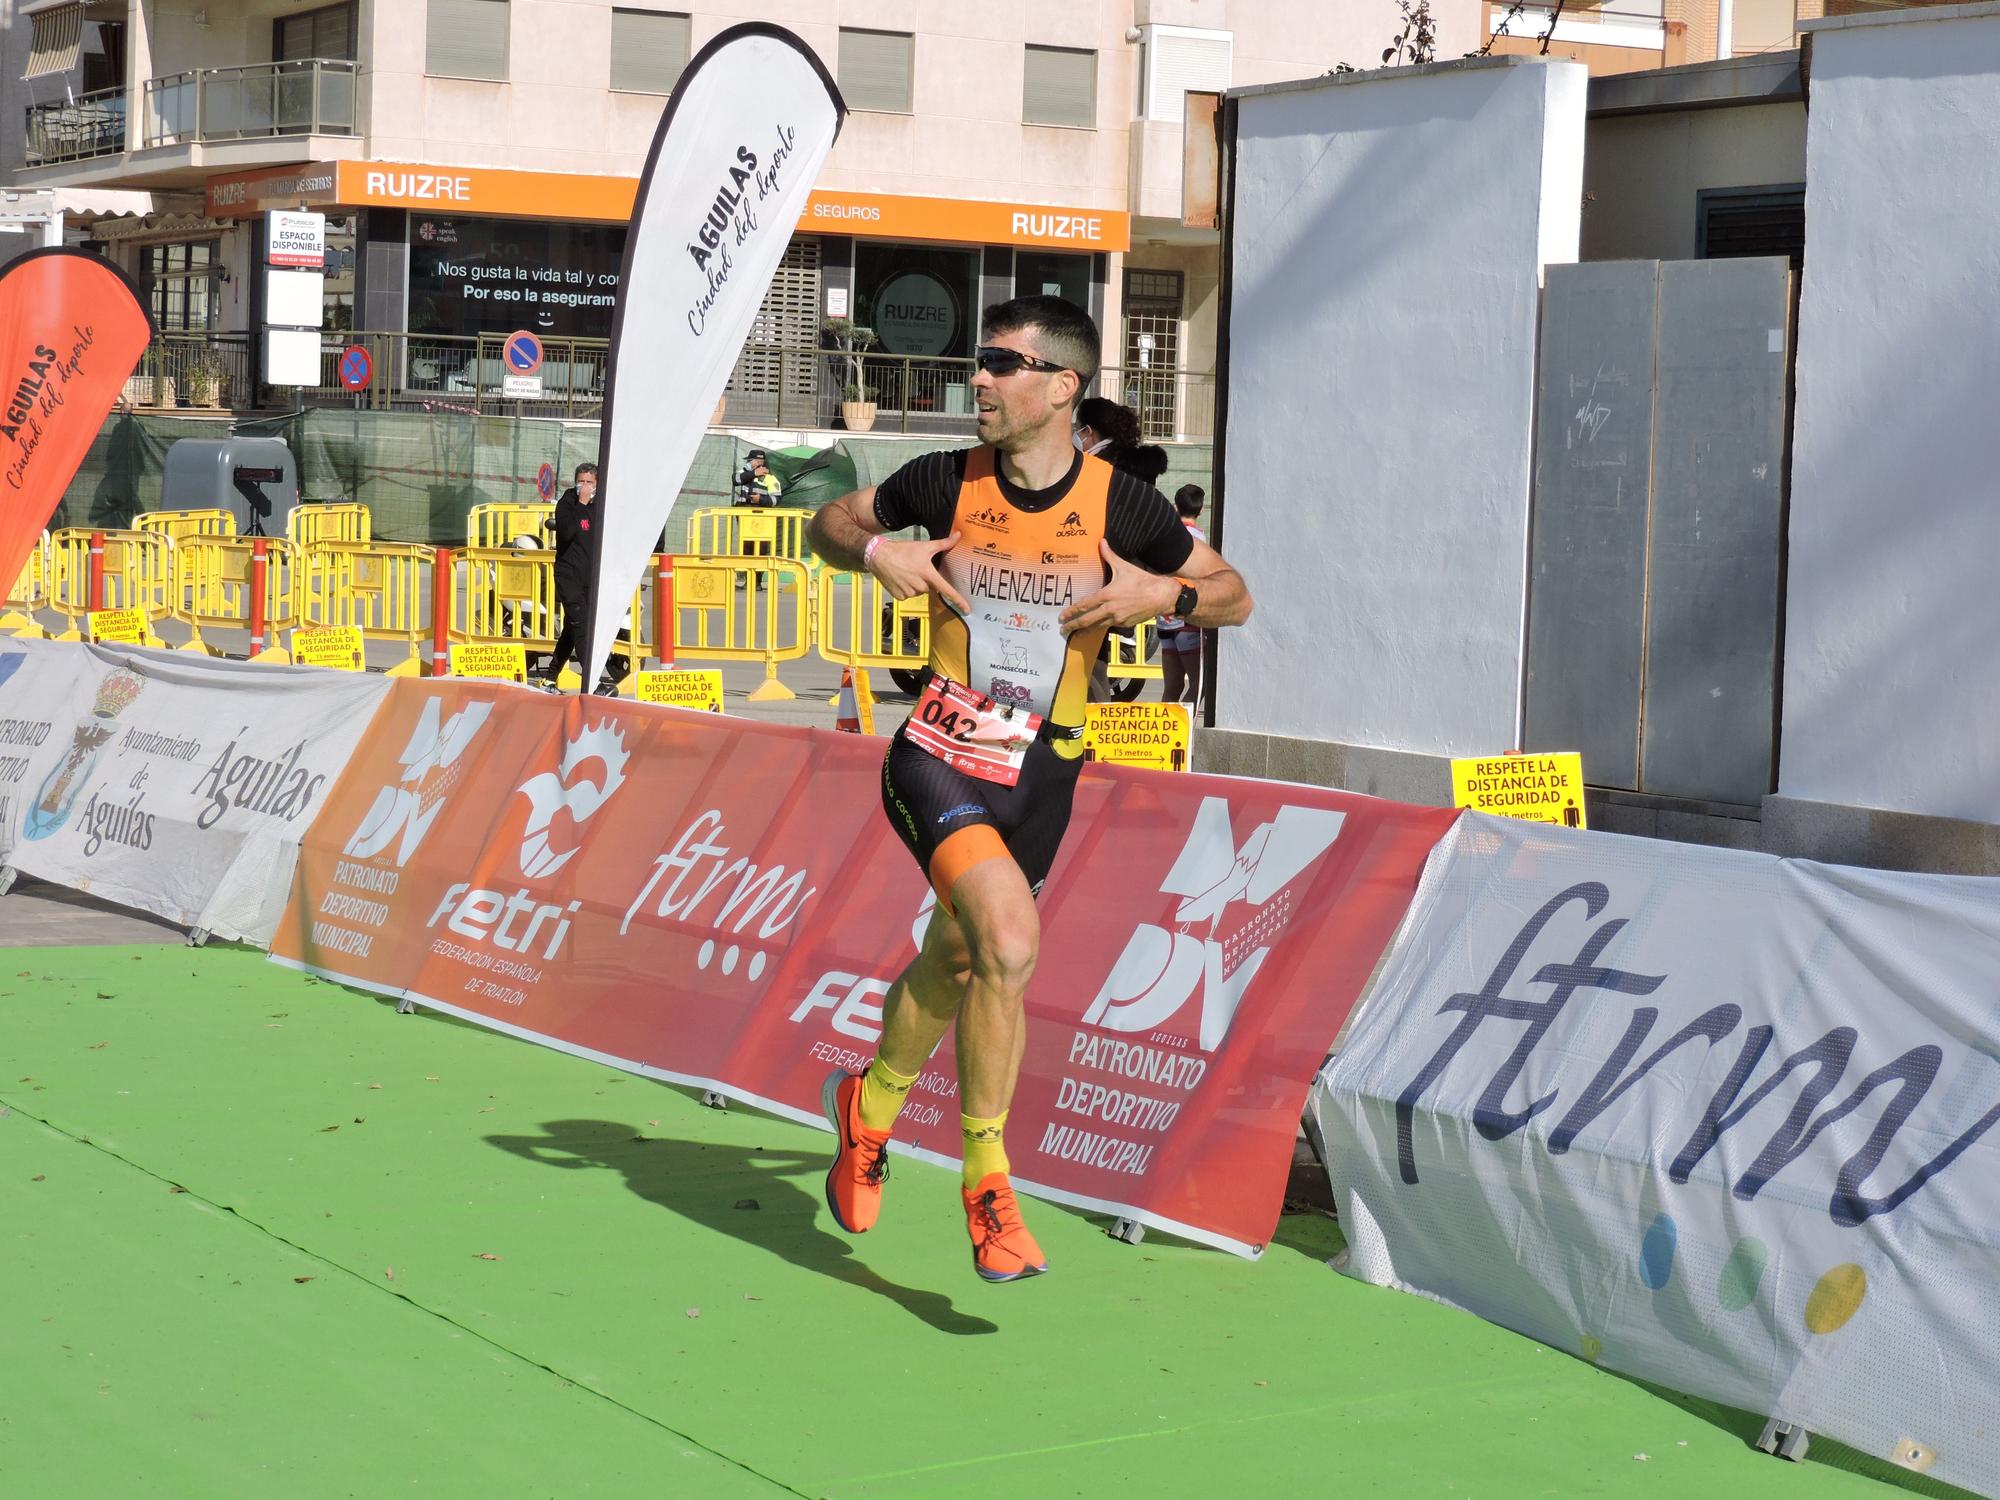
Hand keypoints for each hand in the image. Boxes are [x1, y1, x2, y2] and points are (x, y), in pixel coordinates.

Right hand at [869, 531, 968, 614]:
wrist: (879, 556)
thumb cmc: (903, 550)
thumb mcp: (925, 546)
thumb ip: (944, 543)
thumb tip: (958, 535)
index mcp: (928, 574)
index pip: (947, 590)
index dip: (958, 600)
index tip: (967, 610)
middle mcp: (919, 586)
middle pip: (930, 588)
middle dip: (926, 580)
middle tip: (917, 568)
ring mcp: (909, 593)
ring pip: (919, 592)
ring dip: (916, 584)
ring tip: (907, 572)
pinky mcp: (899, 596)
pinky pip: (908, 595)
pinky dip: (906, 588)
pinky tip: (901, 578)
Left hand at [1060, 540, 1177, 635]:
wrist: (1161, 596)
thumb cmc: (1142, 580)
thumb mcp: (1124, 567)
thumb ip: (1109, 555)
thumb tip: (1101, 541)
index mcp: (1107, 595)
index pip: (1084, 606)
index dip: (1071, 612)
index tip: (1062, 617)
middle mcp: (1110, 609)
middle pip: (1087, 621)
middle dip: (1073, 626)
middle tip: (1063, 630)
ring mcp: (1118, 619)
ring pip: (1097, 627)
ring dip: (1085, 631)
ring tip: (1076, 635)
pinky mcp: (1125, 624)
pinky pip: (1110, 626)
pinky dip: (1101, 628)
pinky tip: (1096, 629)